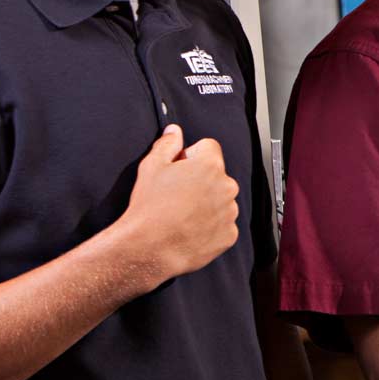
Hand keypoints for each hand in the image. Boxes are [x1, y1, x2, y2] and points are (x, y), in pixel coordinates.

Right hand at [118, 124, 240, 284]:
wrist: (148, 248)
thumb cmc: (149, 207)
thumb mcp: (151, 167)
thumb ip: (167, 144)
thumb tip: (175, 131)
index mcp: (210, 165)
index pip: (208, 147)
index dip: (191, 156)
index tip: (179, 169)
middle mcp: (227, 186)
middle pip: (216, 175)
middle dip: (201, 180)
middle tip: (177, 195)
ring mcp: (230, 212)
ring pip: (221, 200)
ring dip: (207, 203)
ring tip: (182, 215)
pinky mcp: (229, 234)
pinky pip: (223, 224)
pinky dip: (210, 226)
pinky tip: (190, 230)